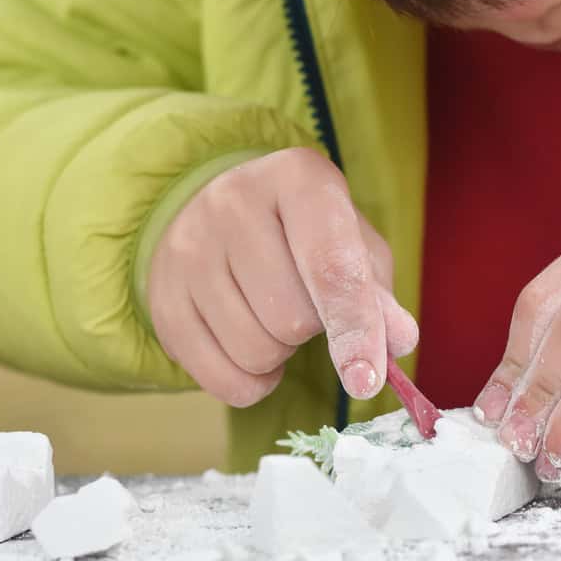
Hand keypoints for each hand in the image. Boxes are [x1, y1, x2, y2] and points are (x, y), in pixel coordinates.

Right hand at [147, 147, 417, 406]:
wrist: (217, 214)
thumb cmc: (305, 234)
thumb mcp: (354, 245)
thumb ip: (378, 295)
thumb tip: (398, 341)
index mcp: (297, 178)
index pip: (329, 266)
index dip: (354, 328)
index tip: (367, 379)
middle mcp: (233, 201)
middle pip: (290, 317)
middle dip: (312, 330)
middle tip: (304, 303)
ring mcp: (187, 247)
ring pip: (253, 350)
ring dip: (280, 355)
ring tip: (274, 318)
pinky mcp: (161, 297)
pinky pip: (220, 378)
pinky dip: (250, 383)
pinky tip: (251, 349)